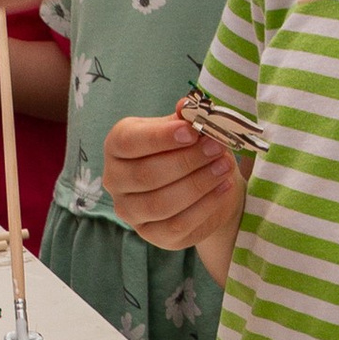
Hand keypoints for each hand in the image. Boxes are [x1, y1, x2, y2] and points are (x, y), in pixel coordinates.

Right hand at [105, 110, 239, 249]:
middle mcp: (115, 180)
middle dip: (187, 161)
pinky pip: (177, 224)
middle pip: (146, 174)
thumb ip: (186, 117)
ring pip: (161, 203)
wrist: (203, 185)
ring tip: (224, 167)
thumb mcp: (187, 128)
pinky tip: (223, 188)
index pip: (128, 142)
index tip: (191, 131)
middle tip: (217, 148)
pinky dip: (205, 206)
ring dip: (198, 184)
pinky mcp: (152, 234)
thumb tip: (187, 105)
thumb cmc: (188, 149)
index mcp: (117, 146)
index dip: (160, 138)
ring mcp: (130, 211)